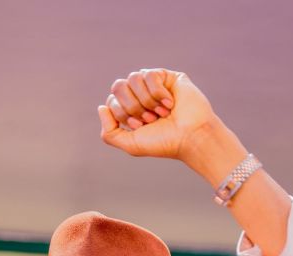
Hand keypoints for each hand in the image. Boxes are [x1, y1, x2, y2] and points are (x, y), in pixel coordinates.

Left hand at [98, 68, 218, 161]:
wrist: (190, 137)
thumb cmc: (164, 142)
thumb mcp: (130, 144)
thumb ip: (109, 132)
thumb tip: (101, 107)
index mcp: (129, 111)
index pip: (111, 101)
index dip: (123, 113)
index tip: (142, 125)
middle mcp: (139, 96)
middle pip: (118, 86)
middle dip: (132, 105)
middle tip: (150, 119)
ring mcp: (153, 85)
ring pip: (133, 77)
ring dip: (146, 100)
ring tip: (161, 113)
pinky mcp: (167, 77)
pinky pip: (150, 74)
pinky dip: (158, 92)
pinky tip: (170, 103)